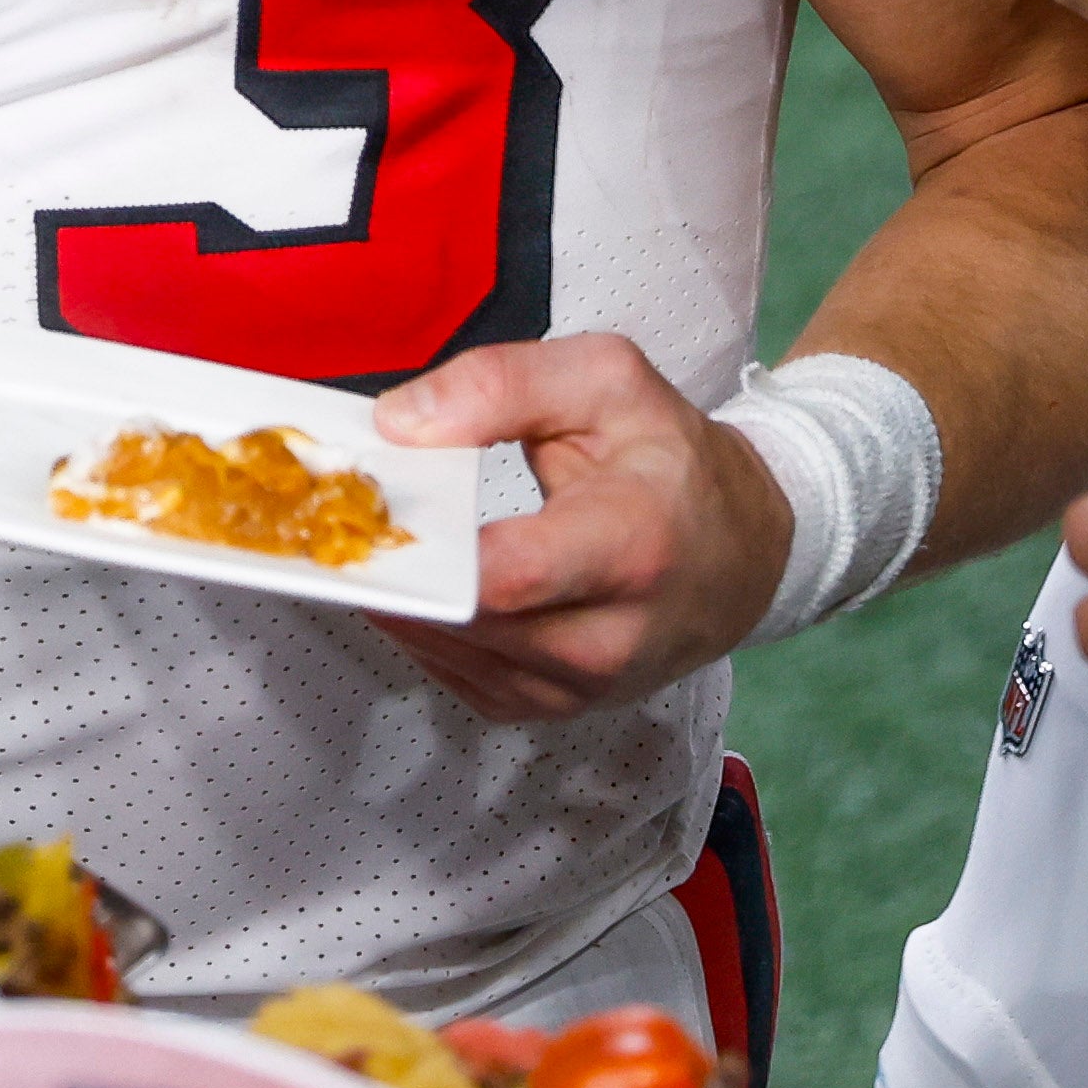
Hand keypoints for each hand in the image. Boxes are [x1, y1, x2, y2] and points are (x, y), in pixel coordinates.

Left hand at [372, 332, 788, 722]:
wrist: (743, 547)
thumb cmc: (671, 457)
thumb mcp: (605, 380)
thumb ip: (500, 385)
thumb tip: (398, 424)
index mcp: (633, 545)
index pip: (511, 575)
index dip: (429, 550)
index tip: (368, 507)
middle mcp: (614, 636)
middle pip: (469, 625)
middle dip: (400, 570)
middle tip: (344, 521)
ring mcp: (587, 686)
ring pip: (455, 659)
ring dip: (404, 605)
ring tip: (371, 546)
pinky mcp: (560, 706)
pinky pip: (465, 682)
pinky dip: (429, 635)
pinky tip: (415, 586)